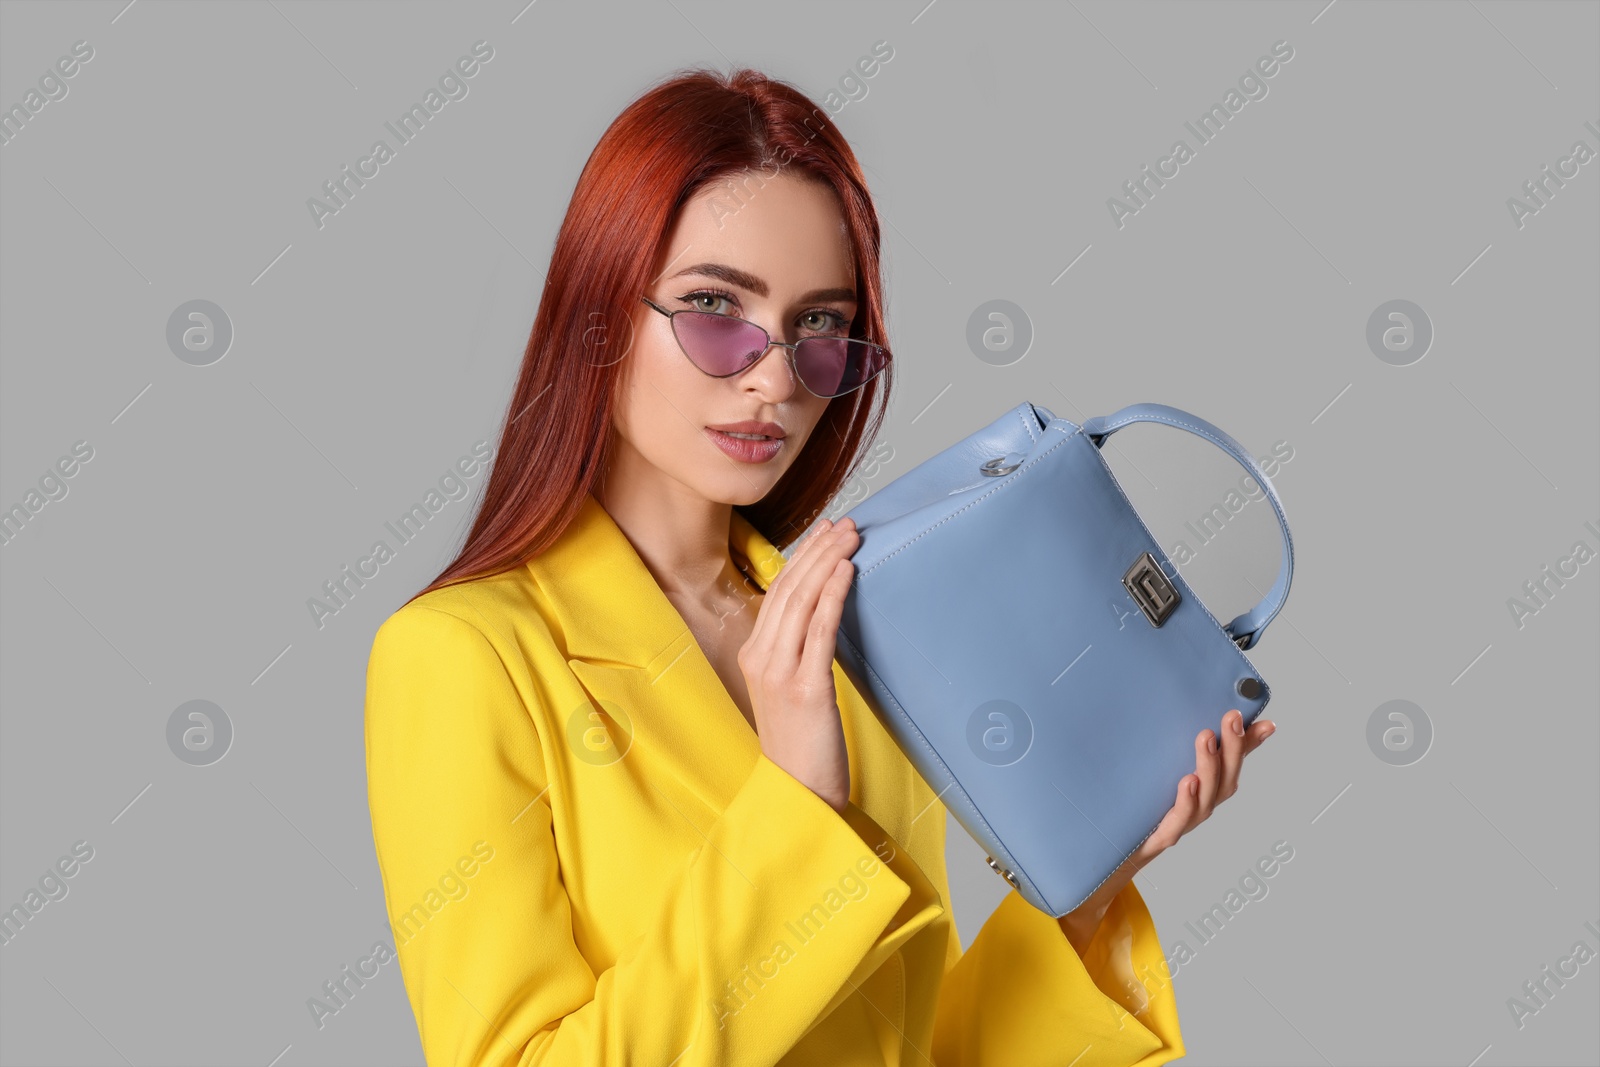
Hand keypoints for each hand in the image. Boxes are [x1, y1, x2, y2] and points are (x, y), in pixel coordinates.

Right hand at [738, 516, 859, 813]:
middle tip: (844, 523)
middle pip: (788, 589)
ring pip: (801, 602)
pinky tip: (847, 571)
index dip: (802, 558)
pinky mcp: (806, 689)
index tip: (826, 532)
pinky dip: (833, 595)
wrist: (799, 794)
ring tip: (850, 536)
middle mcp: (760, 659)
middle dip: (817, 550)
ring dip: (827, 562)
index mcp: (754, 655)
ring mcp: (779, 673)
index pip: (778, 593)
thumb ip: (799, 653)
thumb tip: (826, 614)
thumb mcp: (791, 691)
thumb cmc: (802, 747)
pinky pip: (819, 631)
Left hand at [1057, 708, 1275, 953]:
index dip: (1250, 745)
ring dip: (1209, 767)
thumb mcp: (1154, 775)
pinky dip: (1186, 802)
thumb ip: (1170, 755)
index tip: (1266, 723)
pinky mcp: (1159, 837)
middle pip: (1225, 780)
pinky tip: (1187, 782)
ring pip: (1205, 799)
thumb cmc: (1135, 814)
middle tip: (1231, 719)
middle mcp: (1197, 808)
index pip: (1232, 765)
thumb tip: (1190, 721)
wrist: (1106, 858)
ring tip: (1206, 739)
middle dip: (1233, 749)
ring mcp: (1180, 824)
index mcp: (1202, 792)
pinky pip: (1177, 821)